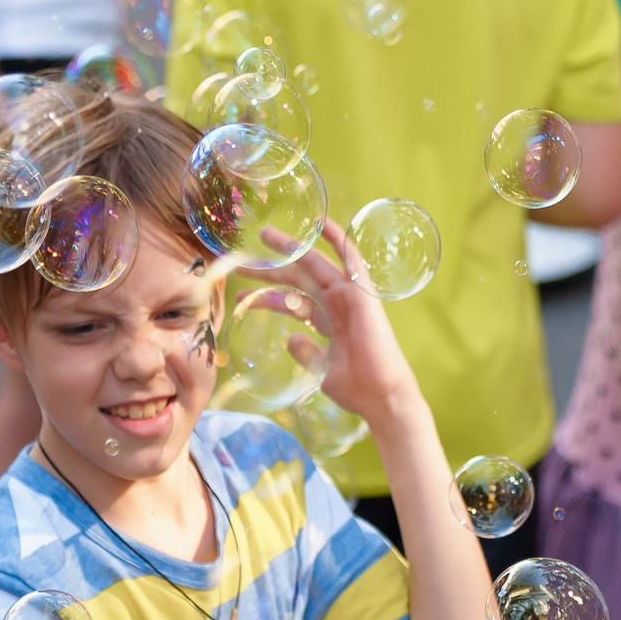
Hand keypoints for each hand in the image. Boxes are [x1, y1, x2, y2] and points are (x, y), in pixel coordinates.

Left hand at [238, 222, 420, 427]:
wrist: (380, 396)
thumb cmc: (355, 389)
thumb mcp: (320, 370)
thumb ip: (306, 353)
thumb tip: (289, 339)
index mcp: (327, 321)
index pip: (291, 301)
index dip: (266, 296)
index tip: (240, 295)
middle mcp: (336, 304)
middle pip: (297, 279)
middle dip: (269, 268)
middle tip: (240, 261)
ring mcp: (348, 296)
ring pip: (313, 264)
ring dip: (291, 248)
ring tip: (264, 233)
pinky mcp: (360, 293)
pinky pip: (350, 259)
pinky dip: (338, 238)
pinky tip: (320, 223)